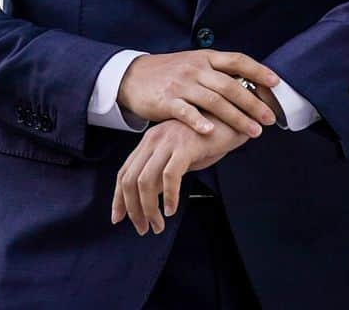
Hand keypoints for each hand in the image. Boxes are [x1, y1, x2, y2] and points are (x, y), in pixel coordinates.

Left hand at [111, 117, 246, 235]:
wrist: (230, 120)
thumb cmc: (206, 141)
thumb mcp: (178, 158)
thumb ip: (160, 173)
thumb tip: (147, 199)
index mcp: (148, 142)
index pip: (124, 172)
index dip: (118, 198)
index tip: (118, 219)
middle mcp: (153, 140)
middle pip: (130, 179)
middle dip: (132, 208)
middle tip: (143, 229)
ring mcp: (168, 141)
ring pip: (145, 180)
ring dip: (149, 208)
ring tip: (158, 225)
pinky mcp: (185, 145)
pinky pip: (170, 175)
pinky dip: (169, 196)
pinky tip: (172, 210)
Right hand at [117, 49, 279, 137]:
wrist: (133, 76)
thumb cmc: (169, 73)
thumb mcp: (193, 64)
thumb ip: (216, 72)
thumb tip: (250, 83)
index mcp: (205, 58)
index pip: (236, 60)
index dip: (257, 70)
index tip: (276, 83)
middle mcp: (195, 68)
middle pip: (229, 85)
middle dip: (253, 103)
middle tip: (270, 118)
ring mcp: (181, 84)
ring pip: (213, 100)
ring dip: (236, 117)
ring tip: (254, 131)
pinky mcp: (166, 100)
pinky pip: (185, 111)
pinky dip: (199, 121)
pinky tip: (211, 132)